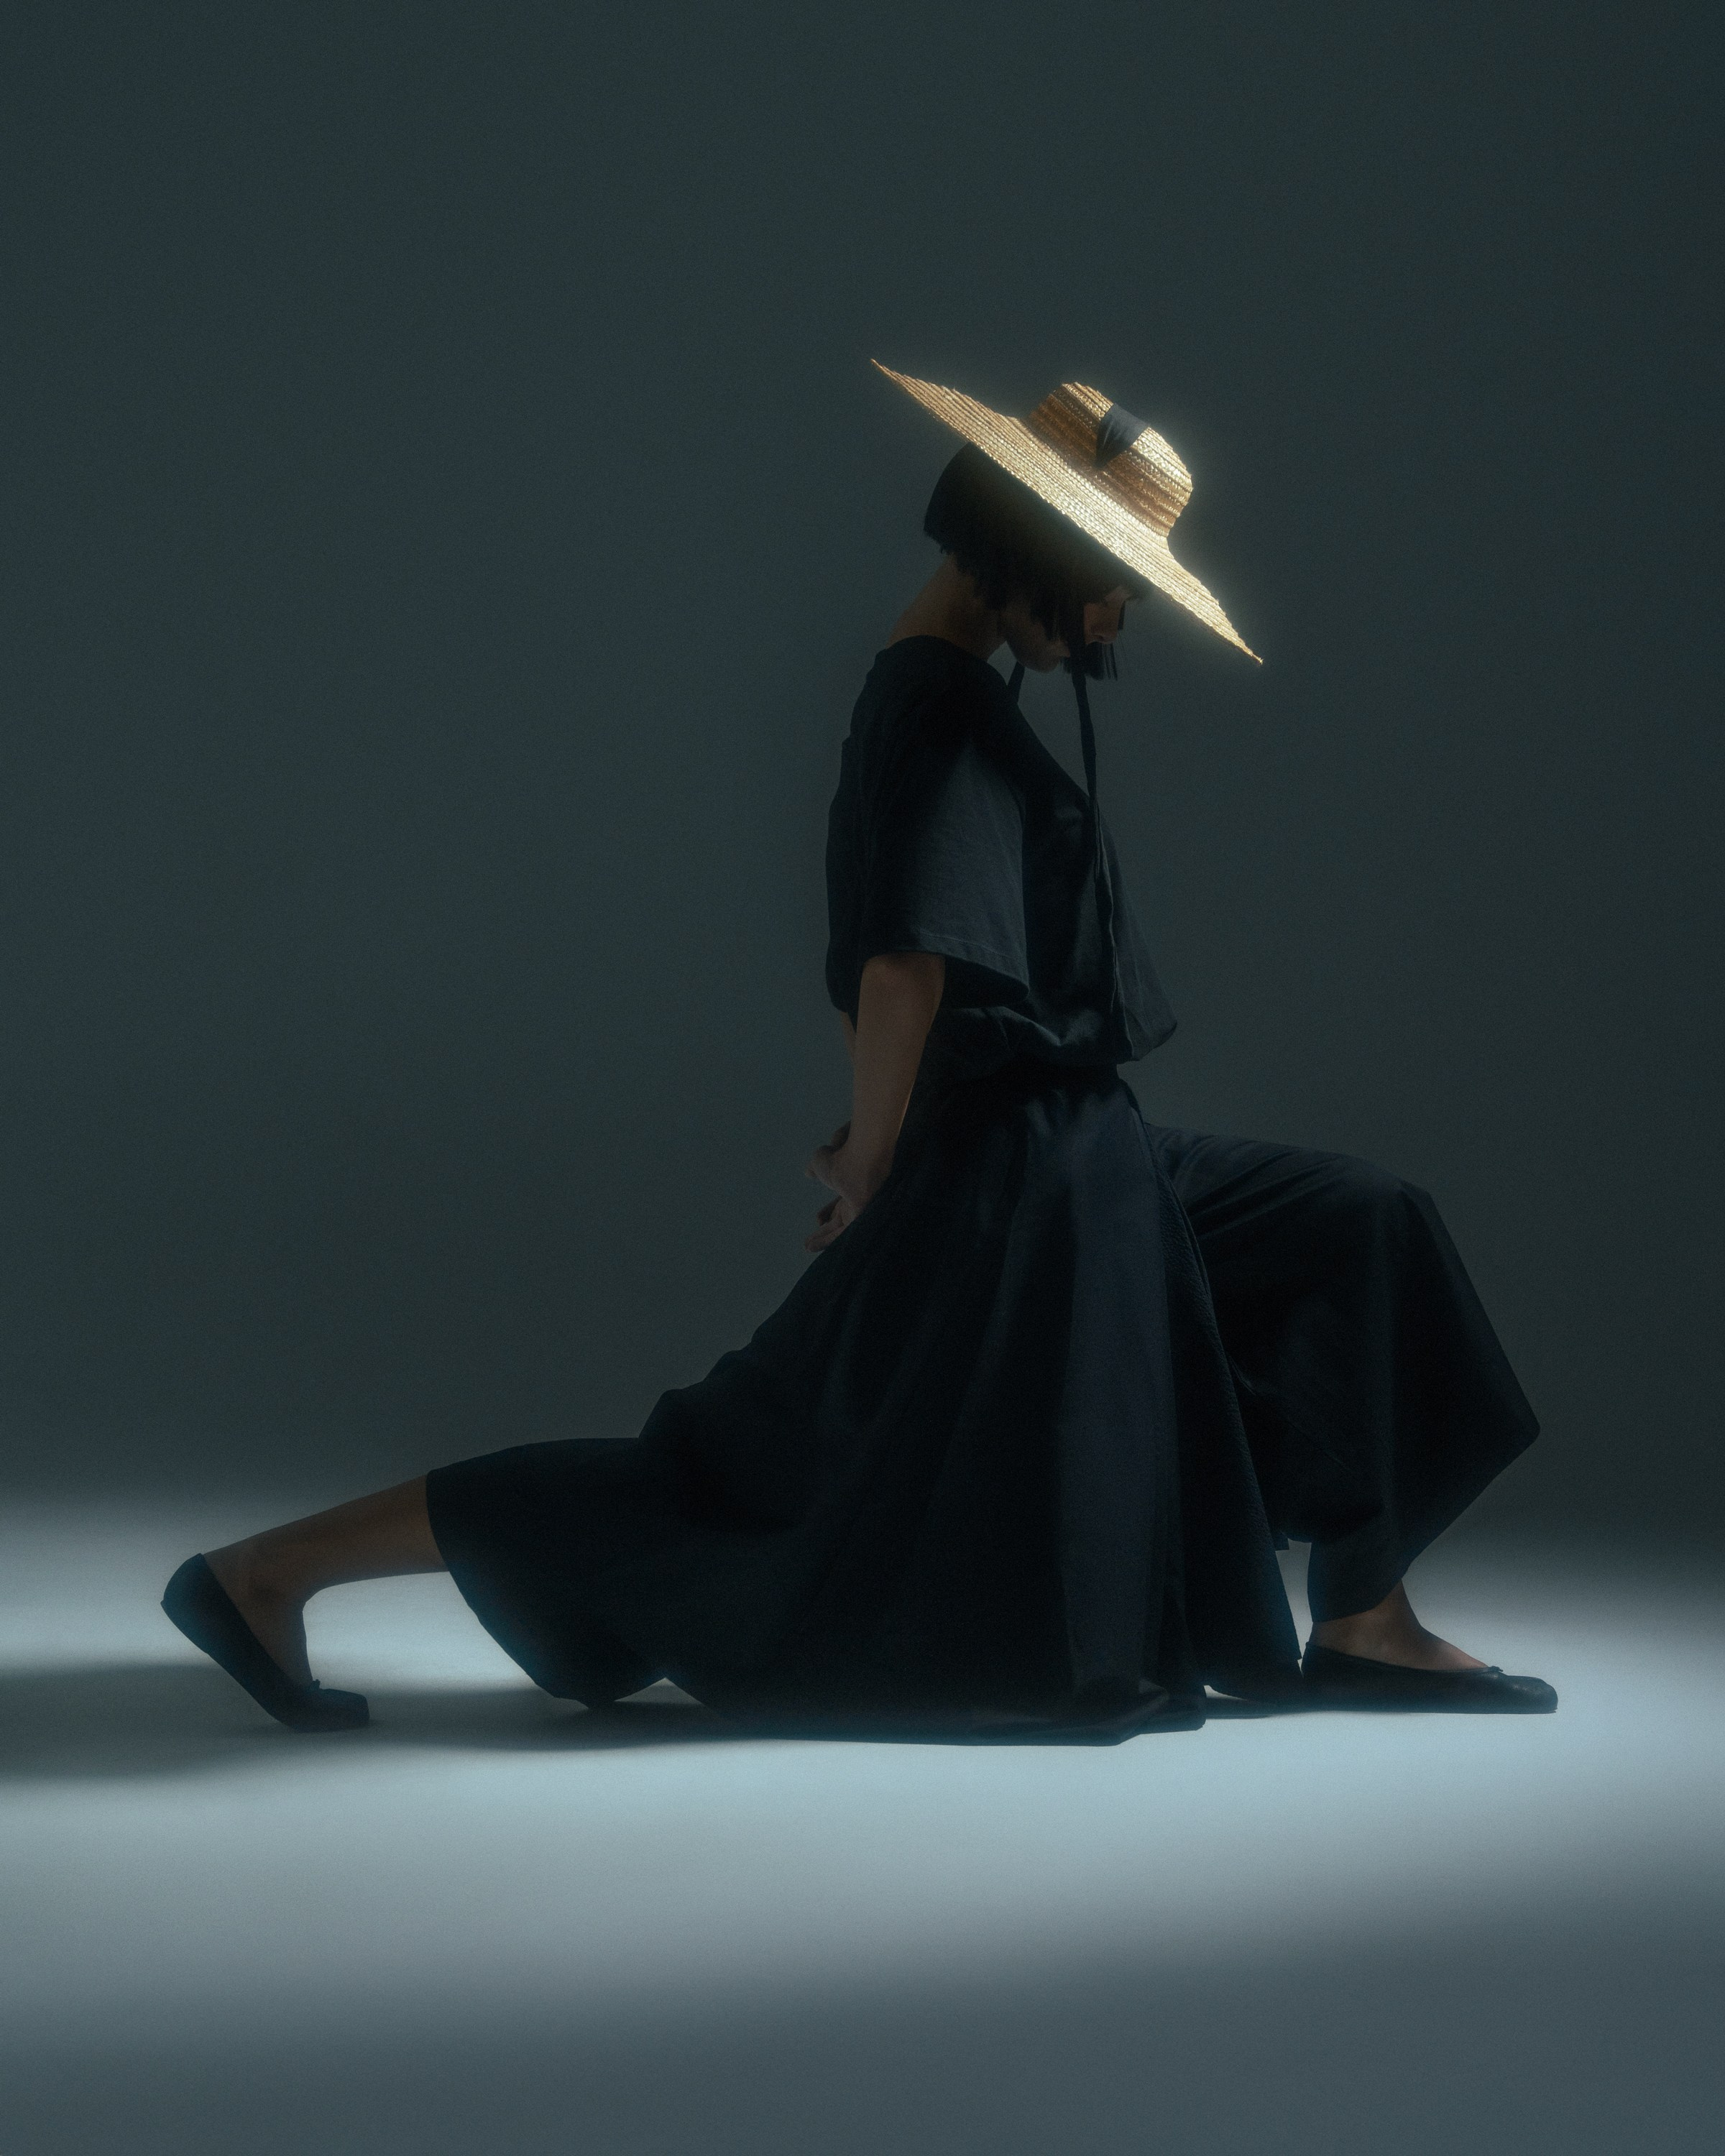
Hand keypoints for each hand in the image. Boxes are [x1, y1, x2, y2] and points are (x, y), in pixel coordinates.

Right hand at [803, 1121, 886, 1250]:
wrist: (861, 1157)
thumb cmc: (842, 1155)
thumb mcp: (820, 1161)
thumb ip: (815, 1168)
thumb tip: (808, 1172)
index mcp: (852, 1186)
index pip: (839, 1204)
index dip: (827, 1212)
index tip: (816, 1219)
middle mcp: (861, 1199)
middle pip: (841, 1220)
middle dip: (825, 1230)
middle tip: (810, 1240)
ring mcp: (863, 1210)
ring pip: (841, 1230)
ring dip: (823, 1239)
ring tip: (807, 1247)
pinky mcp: (863, 1219)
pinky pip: (844, 1235)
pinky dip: (827, 1241)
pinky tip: (811, 1247)